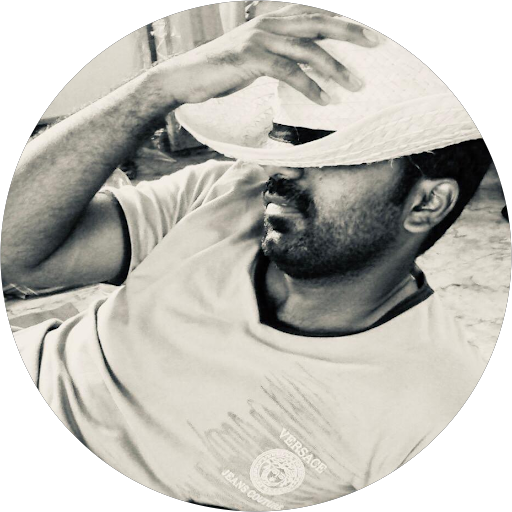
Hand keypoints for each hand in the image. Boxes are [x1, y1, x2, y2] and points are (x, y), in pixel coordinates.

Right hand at [157, 4, 378, 106]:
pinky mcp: (251, 58)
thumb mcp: (256, 59)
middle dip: (350, 32)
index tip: (367, 33)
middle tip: (376, 43)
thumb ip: (281, 57)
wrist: (187, 78)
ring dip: (335, 68)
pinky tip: (324, 99)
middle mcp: (269, 25)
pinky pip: (288, 71)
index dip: (342, 22)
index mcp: (273, 22)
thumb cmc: (223, 71)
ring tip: (355, 85)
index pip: (315, 17)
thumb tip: (305, 68)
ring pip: (308, 49)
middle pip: (319, 23)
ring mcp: (260, 39)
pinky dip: (309, 86)